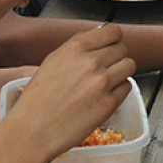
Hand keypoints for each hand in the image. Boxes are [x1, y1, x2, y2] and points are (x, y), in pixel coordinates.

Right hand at [1, 23, 136, 159]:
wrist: (32, 131)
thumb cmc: (38, 99)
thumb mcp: (52, 62)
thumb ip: (77, 48)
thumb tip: (100, 39)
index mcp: (75, 48)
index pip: (113, 31)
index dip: (114, 40)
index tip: (111, 46)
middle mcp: (91, 62)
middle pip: (123, 48)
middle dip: (116, 58)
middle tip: (105, 70)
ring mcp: (102, 82)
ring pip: (129, 66)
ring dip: (121, 73)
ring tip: (106, 83)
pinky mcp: (109, 103)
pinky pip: (126, 87)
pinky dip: (118, 91)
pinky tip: (101, 98)